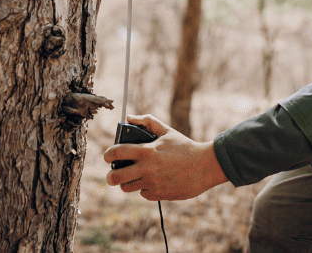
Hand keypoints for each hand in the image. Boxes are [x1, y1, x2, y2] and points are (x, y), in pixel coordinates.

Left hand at [104, 114, 227, 200]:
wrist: (204, 166)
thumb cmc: (184, 147)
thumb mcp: (167, 131)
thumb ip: (148, 122)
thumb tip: (129, 118)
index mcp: (147, 150)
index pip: (117, 152)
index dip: (108, 154)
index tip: (107, 156)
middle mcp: (146, 168)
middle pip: (115, 177)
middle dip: (111, 176)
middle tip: (113, 173)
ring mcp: (151, 183)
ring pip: (127, 187)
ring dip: (128, 182)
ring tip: (135, 176)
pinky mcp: (158, 194)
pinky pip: (143, 193)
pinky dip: (145, 188)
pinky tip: (154, 181)